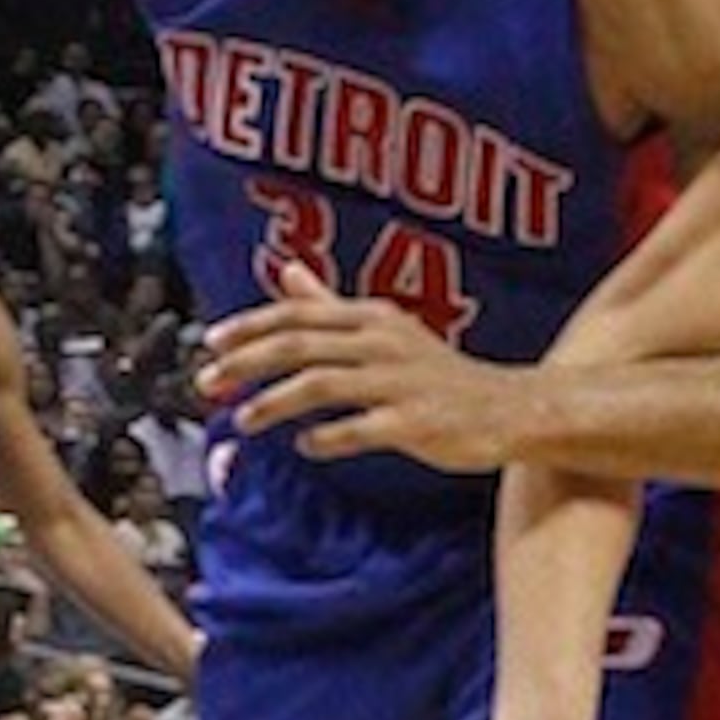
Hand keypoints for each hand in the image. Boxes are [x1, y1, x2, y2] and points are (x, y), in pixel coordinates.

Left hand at [197, 262, 534, 470]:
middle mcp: (383, 342)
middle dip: (247, 363)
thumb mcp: (385, 329)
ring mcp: (400, 383)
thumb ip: (330, 304)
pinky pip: (360, 430)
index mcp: (372, 317)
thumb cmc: (440, 374)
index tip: (210, 343)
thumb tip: (285, 272)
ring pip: (323, 384)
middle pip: (300, 344)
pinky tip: (306, 448)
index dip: (250, 326)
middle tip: (208, 382)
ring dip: (275, 401)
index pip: (299, 313)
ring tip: (243, 420)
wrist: (511, 409)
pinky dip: (327, 439)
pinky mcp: (416, 423)